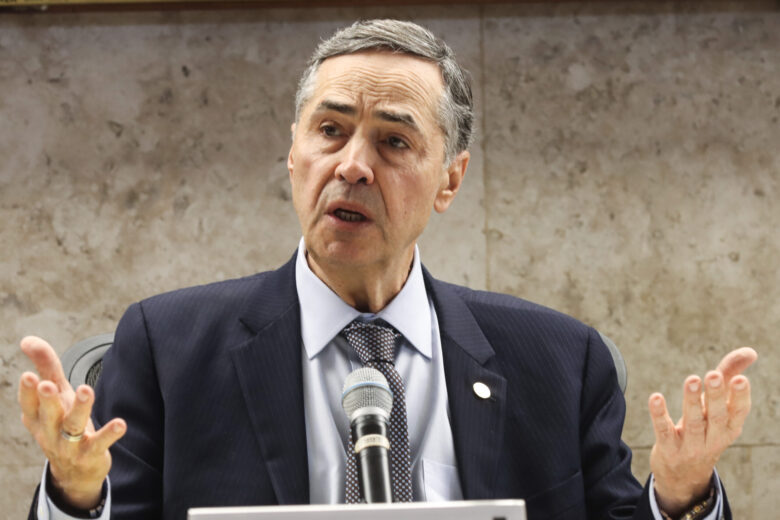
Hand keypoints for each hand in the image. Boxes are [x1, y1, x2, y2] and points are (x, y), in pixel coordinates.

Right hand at [18, 336, 125, 509]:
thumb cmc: (61, 423)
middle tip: (48, 384)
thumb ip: (46, 367)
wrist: (74, 471)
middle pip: (48, 414)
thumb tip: (27, 339)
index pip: (29, 404)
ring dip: (79, 408)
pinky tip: (120, 423)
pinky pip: (100, 443)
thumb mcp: (55, 396)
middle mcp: (50, 432)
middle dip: (48, 399)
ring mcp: (69, 445)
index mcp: (37, 418)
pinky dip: (109, 434)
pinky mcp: (91, 453)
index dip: (27, 391)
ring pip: (73, 426)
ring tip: (86, 389)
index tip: (28, 375)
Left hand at [648, 347, 756, 515]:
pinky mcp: (669, 449)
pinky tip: (656, 397)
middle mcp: (714, 438)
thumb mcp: (718, 407)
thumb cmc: (705, 429)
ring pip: (693, 423)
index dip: (740, 396)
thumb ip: (729, 376)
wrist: (684, 476)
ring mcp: (692, 446)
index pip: (739, 411)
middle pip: (717, 416)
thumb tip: (750, 351)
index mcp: (729, 427)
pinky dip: (660, 415)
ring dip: (692, 401)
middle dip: (716, 396)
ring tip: (692, 379)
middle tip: (713, 375)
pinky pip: (664, 431)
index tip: (740, 379)